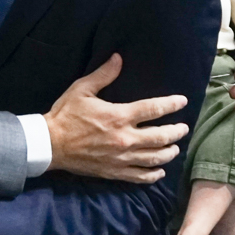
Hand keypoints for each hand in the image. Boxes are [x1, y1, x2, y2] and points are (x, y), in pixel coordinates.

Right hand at [44, 54, 189, 183]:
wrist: (51, 144)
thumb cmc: (65, 115)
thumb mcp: (82, 89)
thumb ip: (103, 74)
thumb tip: (118, 58)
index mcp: (119, 116)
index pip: (153, 109)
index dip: (171, 104)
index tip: (182, 101)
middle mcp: (125, 139)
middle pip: (161, 136)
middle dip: (176, 132)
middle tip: (183, 128)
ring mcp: (122, 158)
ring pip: (155, 158)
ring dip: (169, 152)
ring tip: (175, 147)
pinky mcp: (115, 172)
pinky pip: (141, 176)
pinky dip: (154, 173)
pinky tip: (159, 170)